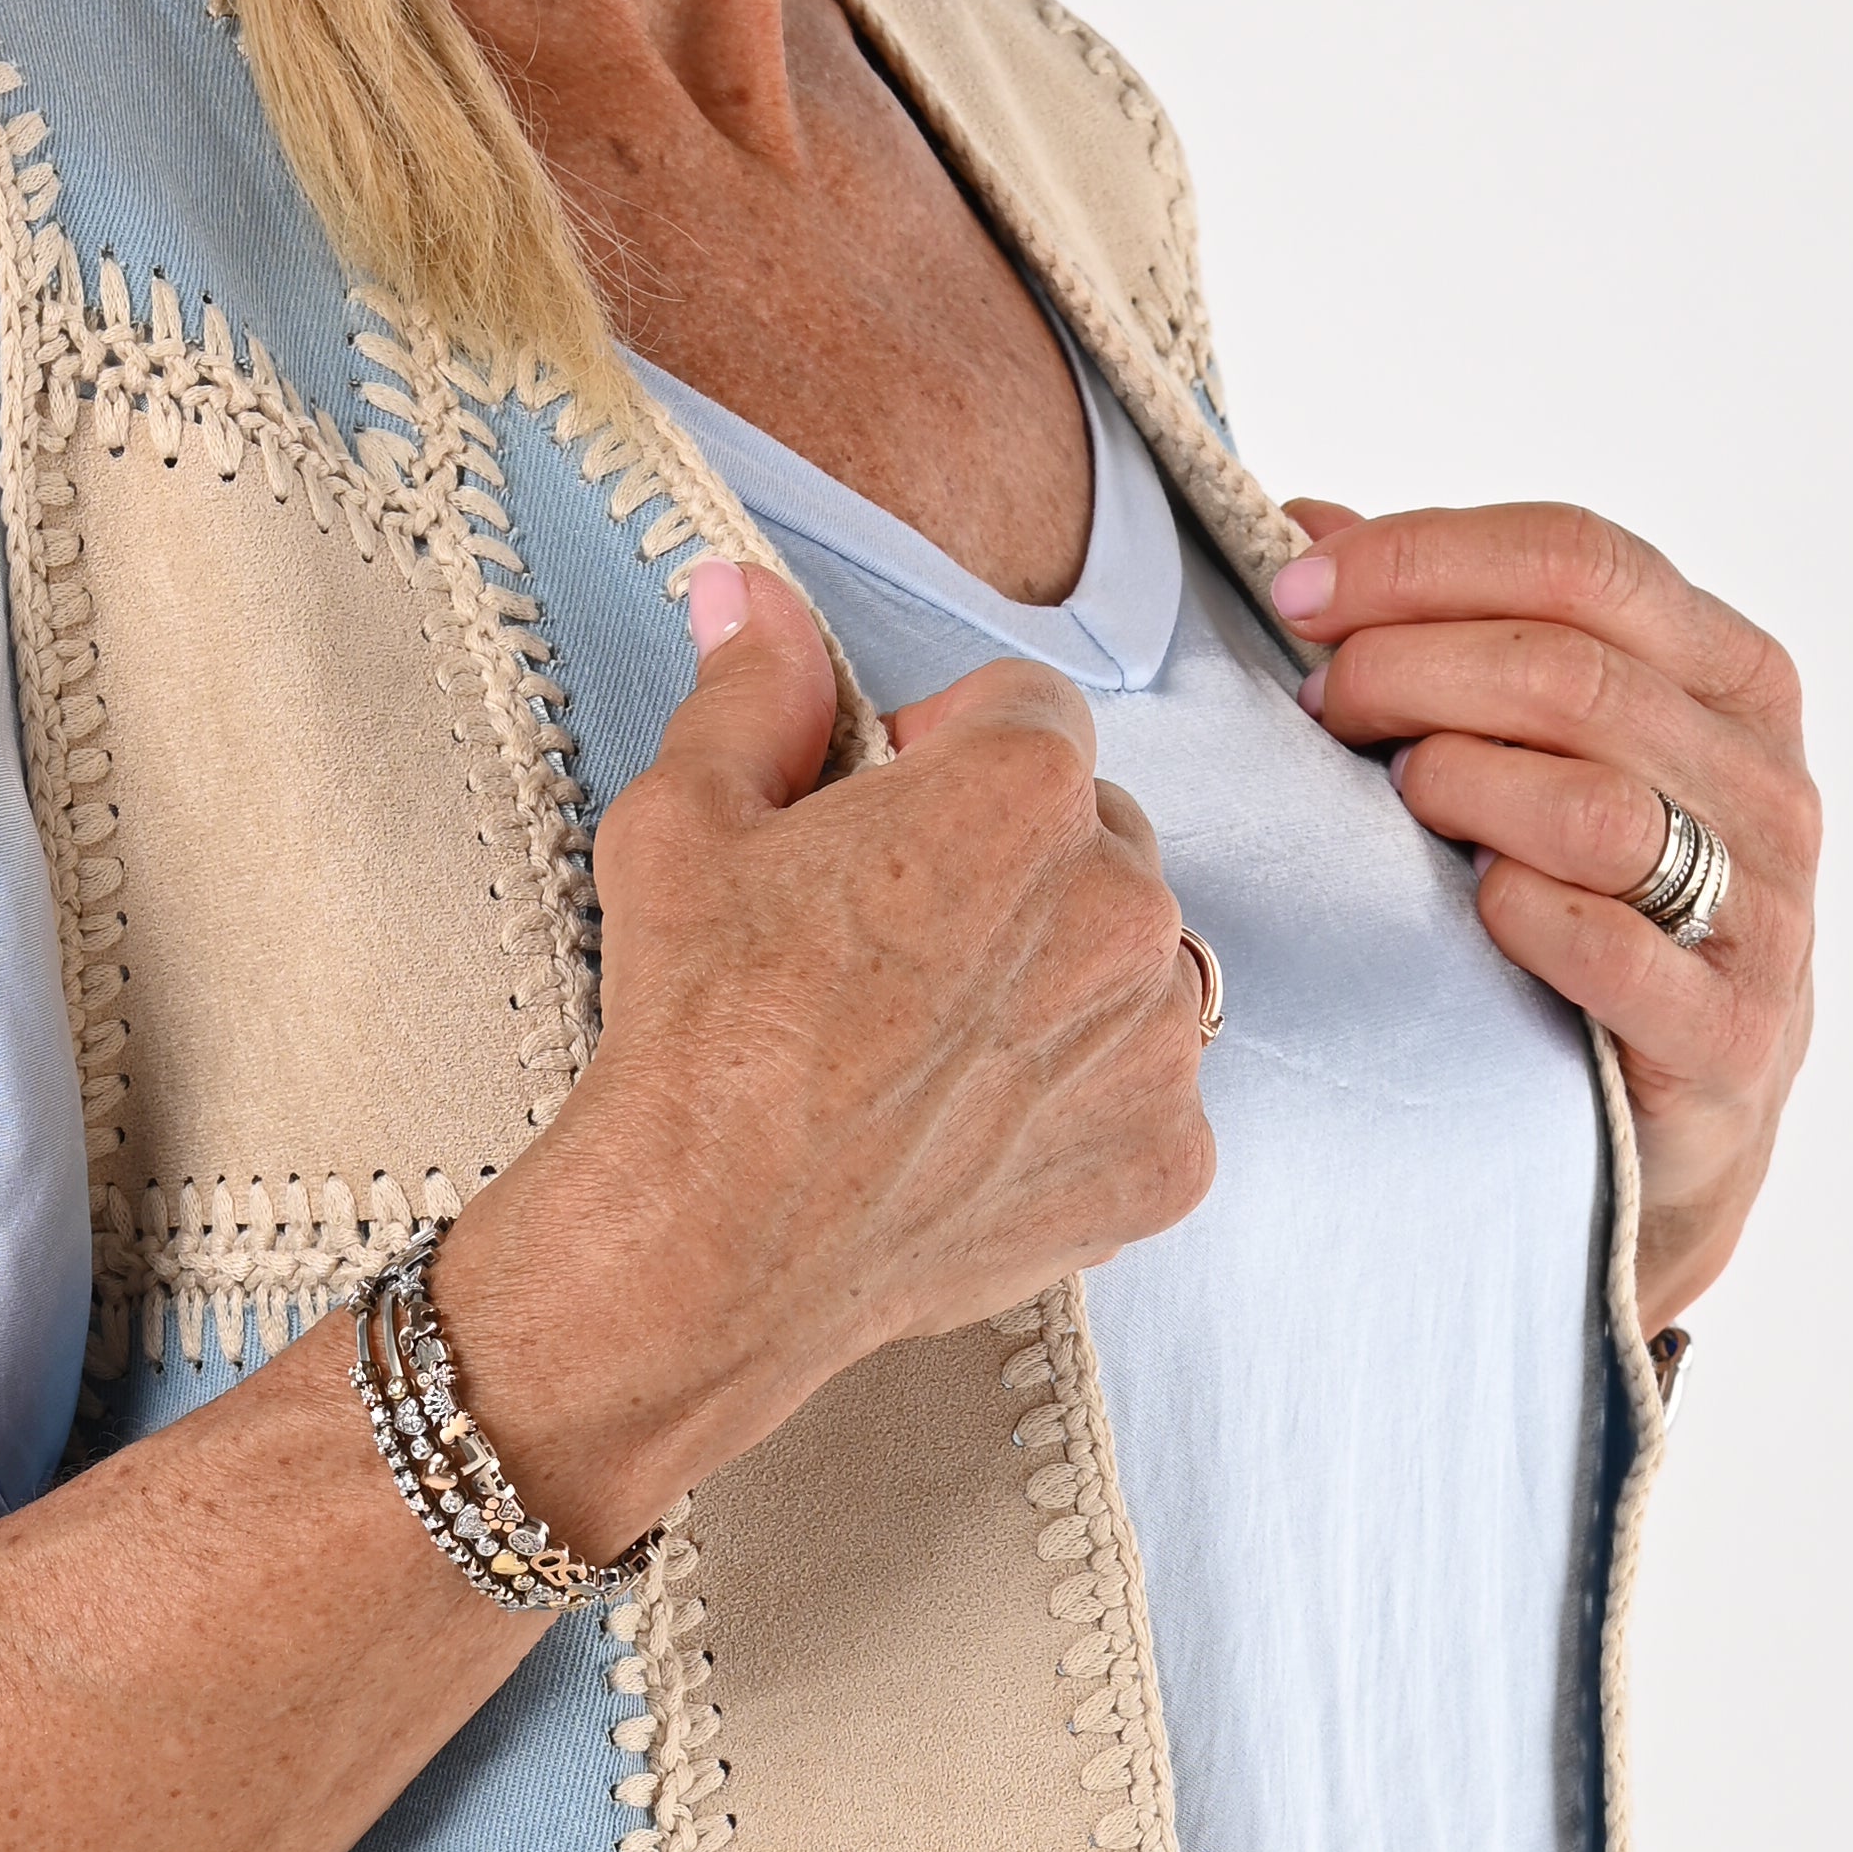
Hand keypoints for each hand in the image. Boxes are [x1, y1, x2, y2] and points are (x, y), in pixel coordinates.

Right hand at [446, 563, 1220, 1549]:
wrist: (707, 1250)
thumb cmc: (698, 1044)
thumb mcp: (689, 824)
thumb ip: (752, 691)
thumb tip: (750, 601)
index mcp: (1026, 790)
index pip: (1033, 712)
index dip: (947, 756)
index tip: (888, 816)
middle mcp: (1122, 905)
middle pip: (1097, 839)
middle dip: (1014, 872)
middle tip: (899, 952)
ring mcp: (1156, 1043)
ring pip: (1134, 968)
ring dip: (1062, 985)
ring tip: (940, 1047)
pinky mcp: (1163, 1161)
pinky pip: (1148, 1098)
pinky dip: (1083, 1110)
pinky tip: (978, 1131)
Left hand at [1268, 501, 1815, 1335]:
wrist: (1659, 1146)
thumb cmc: (1578, 925)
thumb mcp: (1532, 764)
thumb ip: (1444, 640)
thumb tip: (1307, 528)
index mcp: (1731, 677)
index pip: (1584, 562)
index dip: (1427, 559)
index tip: (1297, 587)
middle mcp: (1767, 781)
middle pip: (1577, 674)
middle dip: (1415, 668)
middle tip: (1318, 701)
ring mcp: (1763, 912)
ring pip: (1596, 805)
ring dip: (1460, 784)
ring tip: (1388, 800)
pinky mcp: (1733, 1035)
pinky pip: (1615, 951)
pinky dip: (1523, 917)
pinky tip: (1470, 908)